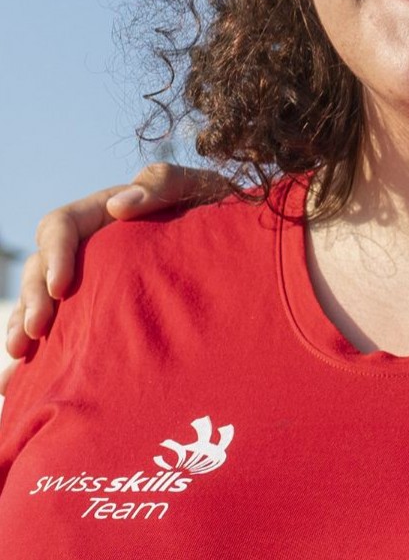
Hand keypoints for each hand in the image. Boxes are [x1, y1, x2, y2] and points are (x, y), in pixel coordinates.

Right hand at [2, 164, 216, 393]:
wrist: (237, 245)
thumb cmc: (217, 208)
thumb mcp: (198, 188)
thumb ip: (163, 184)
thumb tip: (118, 206)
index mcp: (103, 213)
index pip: (60, 227)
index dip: (55, 256)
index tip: (61, 288)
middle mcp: (88, 245)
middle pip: (41, 267)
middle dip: (32, 299)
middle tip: (34, 332)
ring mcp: (89, 278)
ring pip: (40, 298)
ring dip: (24, 325)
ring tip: (20, 355)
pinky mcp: (95, 307)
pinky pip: (58, 326)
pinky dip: (37, 348)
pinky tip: (23, 374)